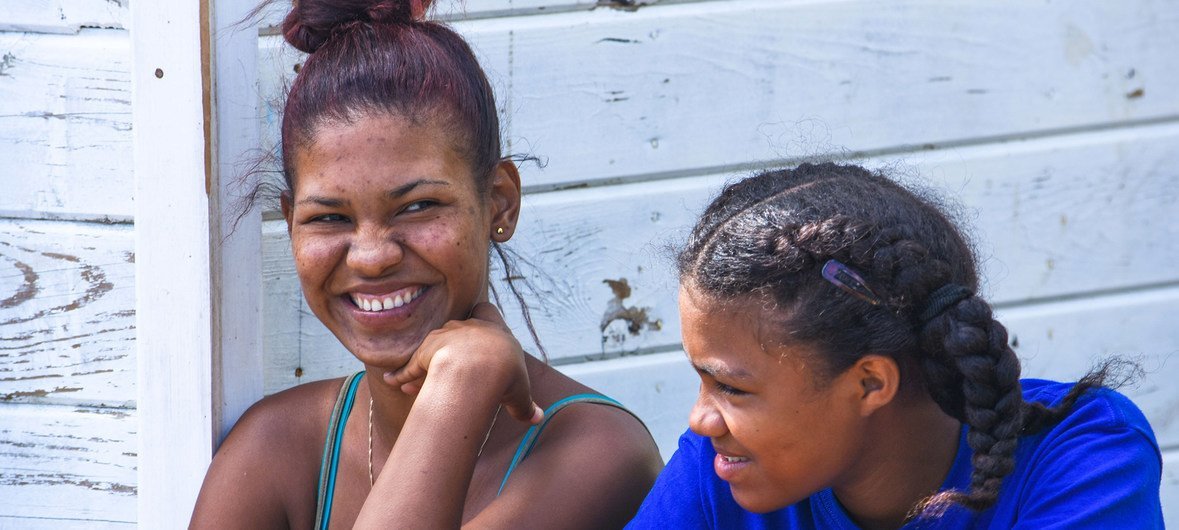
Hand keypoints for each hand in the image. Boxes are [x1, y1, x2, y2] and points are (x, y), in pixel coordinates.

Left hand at [383, 302, 542, 423]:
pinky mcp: (424, 352)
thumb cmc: (504, 375)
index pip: (487, 311)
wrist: (478, 367)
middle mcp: (467, 328)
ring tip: (416, 385)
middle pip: (457, 329)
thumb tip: (537, 418)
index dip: (484, 317)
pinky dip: (401, 374)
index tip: (483, 330)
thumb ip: (525, 405)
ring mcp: (443, 337)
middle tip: (452, 367)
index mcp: (493, 331)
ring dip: (427, 364)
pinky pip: (411, 365)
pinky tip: (392, 381)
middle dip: (453, 345)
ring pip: (432, 347)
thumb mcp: (520, 392)